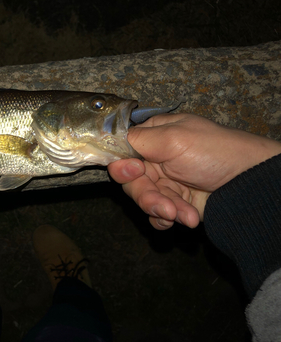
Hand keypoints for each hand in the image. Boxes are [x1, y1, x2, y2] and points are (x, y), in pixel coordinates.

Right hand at [108, 114, 280, 229]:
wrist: (248, 185)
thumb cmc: (215, 153)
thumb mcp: (173, 138)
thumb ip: (137, 139)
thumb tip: (107, 140)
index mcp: (154, 136)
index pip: (122, 150)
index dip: (124, 165)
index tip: (136, 171)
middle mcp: (156, 158)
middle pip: (130, 180)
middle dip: (145, 194)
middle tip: (162, 202)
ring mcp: (166, 182)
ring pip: (143, 200)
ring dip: (160, 208)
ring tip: (181, 213)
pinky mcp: (175, 203)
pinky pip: (156, 215)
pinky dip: (166, 219)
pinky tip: (184, 218)